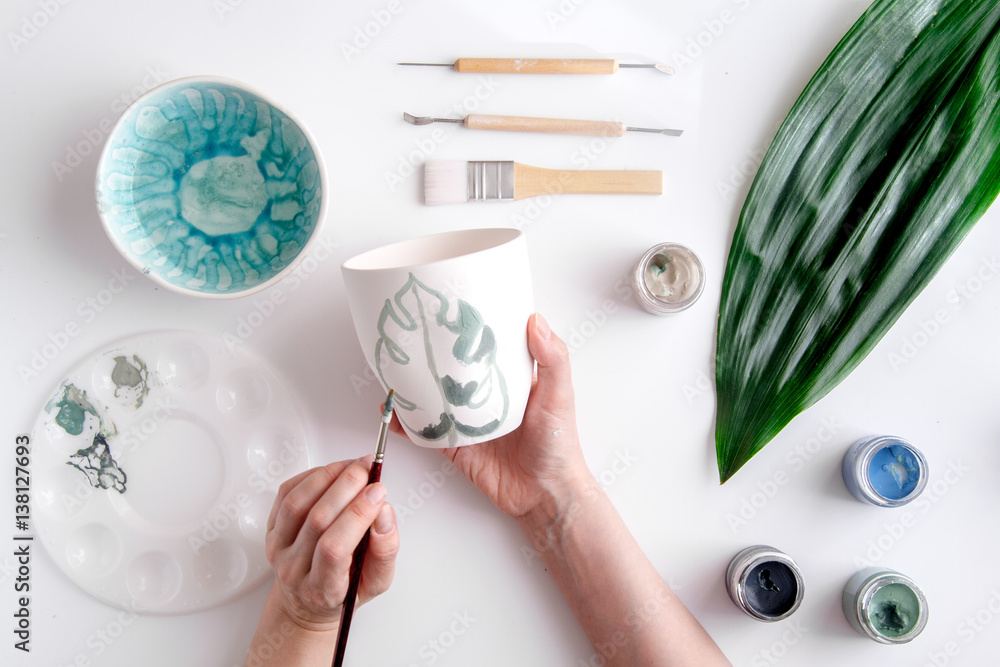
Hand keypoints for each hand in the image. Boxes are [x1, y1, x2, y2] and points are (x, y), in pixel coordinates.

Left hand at [263, 457, 398, 631]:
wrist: (308, 599)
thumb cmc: (344, 590)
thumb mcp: (375, 582)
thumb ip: (385, 550)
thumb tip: (384, 512)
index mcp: (323, 589)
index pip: (334, 549)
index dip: (357, 515)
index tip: (378, 493)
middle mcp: (294, 570)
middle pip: (317, 521)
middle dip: (347, 487)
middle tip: (369, 469)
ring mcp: (278, 549)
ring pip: (297, 503)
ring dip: (328, 476)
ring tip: (353, 466)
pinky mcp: (270, 530)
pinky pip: (286, 494)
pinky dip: (311, 477)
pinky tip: (332, 471)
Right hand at [391, 313, 591, 519]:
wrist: (546, 495)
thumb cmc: (558, 444)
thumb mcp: (559, 395)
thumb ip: (553, 359)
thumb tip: (536, 321)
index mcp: (511, 379)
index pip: (488, 346)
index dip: (472, 328)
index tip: (451, 307)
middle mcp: (487, 397)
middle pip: (455, 371)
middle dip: (433, 355)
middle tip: (411, 335)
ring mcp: (469, 422)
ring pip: (435, 399)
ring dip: (414, 388)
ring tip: (393, 371)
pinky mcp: (457, 447)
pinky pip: (428, 432)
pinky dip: (408, 424)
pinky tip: (394, 414)